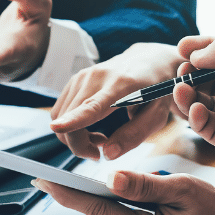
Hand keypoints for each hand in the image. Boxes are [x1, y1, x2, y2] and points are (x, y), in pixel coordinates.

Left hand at [33, 171, 214, 214]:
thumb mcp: (185, 189)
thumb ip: (144, 185)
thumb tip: (109, 178)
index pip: (99, 210)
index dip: (68, 192)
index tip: (41, 179)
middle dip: (112, 191)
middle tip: (137, 178)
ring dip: (124, 202)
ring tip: (162, 198)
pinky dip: (131, 212)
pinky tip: (156, 207)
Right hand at [49, 43, 183, 159]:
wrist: (149, 60)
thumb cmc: (156, 90)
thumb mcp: (157, 116)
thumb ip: (134, 135)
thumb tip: (107, 155)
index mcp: (121, 86)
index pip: (93, 105)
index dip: (74, 119)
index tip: (57, 127)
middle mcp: (97, 77)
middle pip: (70, 118)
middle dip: (79, 145)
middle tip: (101, 152)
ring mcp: (83, 76)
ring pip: (61, 117)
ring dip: (75, 136)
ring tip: (101, 138)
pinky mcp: (75, 80)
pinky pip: (61, 111)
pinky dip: (71, 126)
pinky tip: (91, 127)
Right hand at [175, 33, 214, 180]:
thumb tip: (197, 54)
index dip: (201, 51)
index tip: (181, 48)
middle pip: (209, 80)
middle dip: (192, 75)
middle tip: (181, 72)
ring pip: (204, 104)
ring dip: (188, 96)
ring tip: (181, 90)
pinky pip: (209, 128)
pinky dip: (197, 118)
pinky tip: (195, 110)